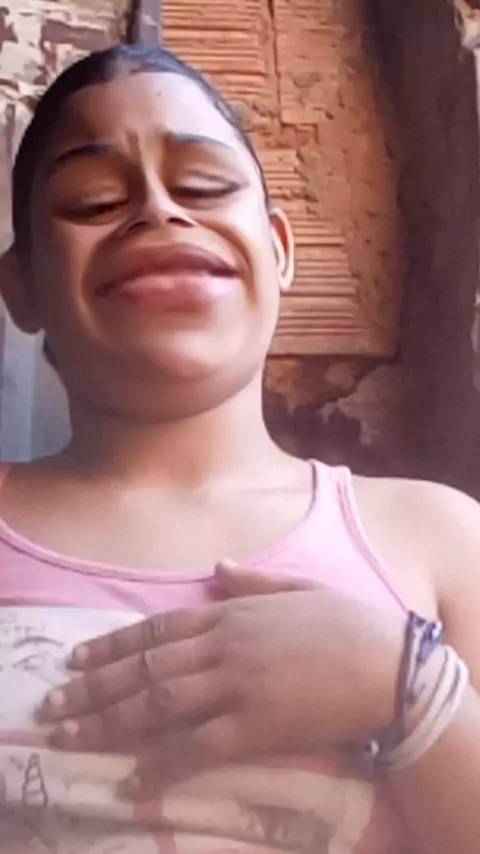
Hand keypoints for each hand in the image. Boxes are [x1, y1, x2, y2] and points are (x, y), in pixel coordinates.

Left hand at [41, 565, 404, 763]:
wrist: (387, 665)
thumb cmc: (344, 622)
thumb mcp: (297, 586)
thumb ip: (251, 580)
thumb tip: (216, 567)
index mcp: (231, 612)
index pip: (156, 628)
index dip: (112, 644)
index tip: (76, 659)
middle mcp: (223, 647)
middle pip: (145, 667)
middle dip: (94, 687)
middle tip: (53, 705)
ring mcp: (237, 686)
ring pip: (158, 704)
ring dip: (110, 722)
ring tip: (71, 736)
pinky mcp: (255, 726)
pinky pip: (197, 747)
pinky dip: (161, 764)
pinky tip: (133, 778)